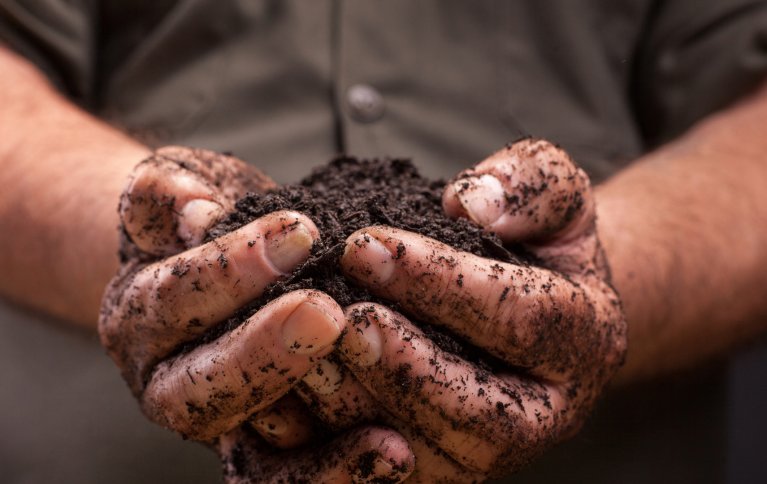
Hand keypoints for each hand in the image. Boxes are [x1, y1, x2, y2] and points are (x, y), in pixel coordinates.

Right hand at [99, 146, 415, 481]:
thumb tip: (192, 211)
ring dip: (315, 443)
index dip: (232, 268)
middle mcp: (167, 382)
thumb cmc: (201, 215)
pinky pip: (290, 478)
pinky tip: (396, 451)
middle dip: (265, 352)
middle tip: (327, 314)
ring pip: (249, 456)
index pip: (173, 298)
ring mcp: (217, 423)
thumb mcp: (176, 185)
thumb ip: (166, 191)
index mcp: (140, 315)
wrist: (208, 256)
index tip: (300, 230)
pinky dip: (337, 472)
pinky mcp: (262, 449)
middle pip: (201, 390)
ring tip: (380, 421)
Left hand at [334, 139, 626, 477]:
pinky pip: (392, 474)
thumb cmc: (533, 244)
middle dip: (408, 366)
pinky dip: (342, 446)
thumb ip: (532, 184)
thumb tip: (474, 204)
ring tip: (312, 358)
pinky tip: (301, 394)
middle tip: (344, 317)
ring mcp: (496, 451)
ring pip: (436, 458)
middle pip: (486, 415)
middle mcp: (548, 414)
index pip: (522, 317)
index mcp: (586, 340)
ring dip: (369, 412)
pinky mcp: (446, 467)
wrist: (530, 307)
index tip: (365, 244)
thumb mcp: (552, 195)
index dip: (442, 282)